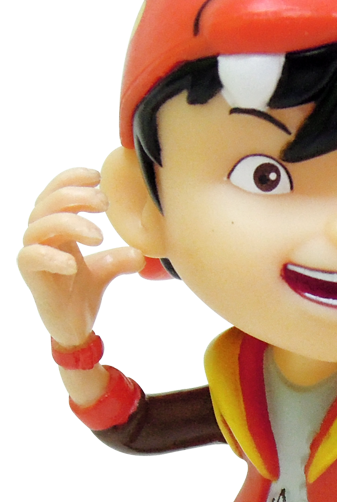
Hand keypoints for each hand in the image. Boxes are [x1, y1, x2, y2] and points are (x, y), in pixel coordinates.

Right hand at [18, 168, 144, 347]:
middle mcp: (42, 236)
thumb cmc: (81, 292)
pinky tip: (75, 263)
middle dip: (77, 197)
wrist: (73, 325)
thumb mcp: (105, 269)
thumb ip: (120, 257)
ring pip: (41, 225)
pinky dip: (54, 257)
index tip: (97, 176)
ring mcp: (34, 253)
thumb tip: (142, 252)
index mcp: (56, 228)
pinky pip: (34, 257)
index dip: (72, 179)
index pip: (57, 192)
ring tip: (99, 235)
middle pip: (49, 203)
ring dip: (71, 223)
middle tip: (104, 203)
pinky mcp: (31, 273)